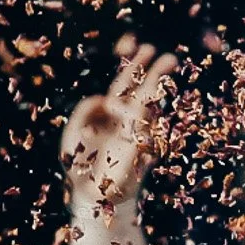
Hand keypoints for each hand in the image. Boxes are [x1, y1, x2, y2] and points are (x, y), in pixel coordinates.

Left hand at [61, 37, 177, 204]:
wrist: (89, 196)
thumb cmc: (79, 165)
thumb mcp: (74, 130)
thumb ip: (85, 110)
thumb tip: (104, 98)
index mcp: (112, 113)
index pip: (125, 85)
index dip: (134, 67)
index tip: (144, 47)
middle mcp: (126, 122)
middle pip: (143, 93)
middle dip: (154, 75)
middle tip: (169, 57)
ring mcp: (135, 137)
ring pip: (149, 110)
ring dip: (157, 93)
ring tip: (168, 77)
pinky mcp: (138, 155)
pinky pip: (145, 136)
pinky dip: (146, 123)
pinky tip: (148, 109)